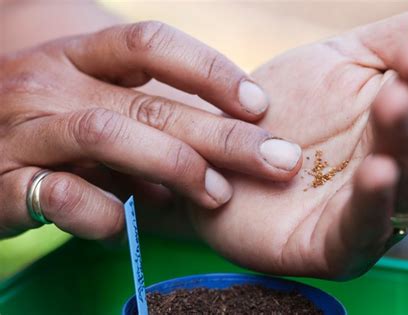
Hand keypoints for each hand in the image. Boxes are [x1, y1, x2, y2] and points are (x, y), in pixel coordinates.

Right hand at [0, 22, 301, 238]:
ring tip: (217, 195)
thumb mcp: (94, 97)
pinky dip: (103, 211)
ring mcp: (23, 131)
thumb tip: (214, 153)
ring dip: (172, 166)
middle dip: (221, 135)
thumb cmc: (47, 119)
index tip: (260, 104)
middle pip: (148, 101)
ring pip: (106, 136)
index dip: (210, 70)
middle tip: (277, 161)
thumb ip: (148, 115)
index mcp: (78, 56)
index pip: (151, 43)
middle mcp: (50, 83)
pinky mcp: (2, 184)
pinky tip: (127, 222)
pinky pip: (59, 196)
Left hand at [191, 3, 407, 278]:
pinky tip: (378, 168)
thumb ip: (392, 40)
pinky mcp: (334, 247)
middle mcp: (395, 173)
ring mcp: (368, 213)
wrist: (220, 159)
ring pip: (405, 181)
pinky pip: (361, 226)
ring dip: (403, 139)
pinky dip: (373, 200)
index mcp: (399, 130)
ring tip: (395, 97)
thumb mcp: (334, 65)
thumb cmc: (281, 114)